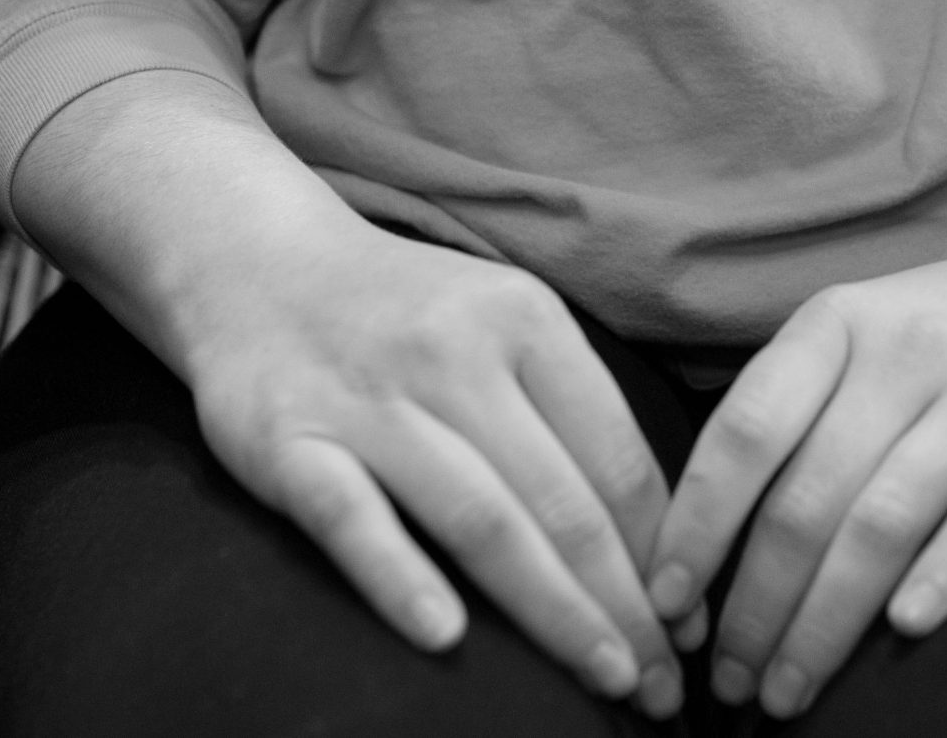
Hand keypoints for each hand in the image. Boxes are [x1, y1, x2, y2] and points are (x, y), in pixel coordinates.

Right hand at [176, 210, 687, 718]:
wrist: (254, 262)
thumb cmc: (405, 316)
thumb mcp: (502, 324)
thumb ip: (571, 414)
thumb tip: (658, 540)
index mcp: (525, 320)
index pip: (617, 454)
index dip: (665, 550)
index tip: (692, 623)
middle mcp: (454, 354)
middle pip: (562, 500)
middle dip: (627, 603)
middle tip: (666, 683)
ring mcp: (369, 401)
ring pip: (478, 518)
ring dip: (553, 608)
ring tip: (608, 675)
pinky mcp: (288, 442)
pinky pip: (351, 519)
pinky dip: (399, 578)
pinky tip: (445, 636)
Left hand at [644, 239, 946, 719]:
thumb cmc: (945, 333)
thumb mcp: (855, 336)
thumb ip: (789, 415)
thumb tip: (696, 542)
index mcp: (835, 325)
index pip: (746, 432)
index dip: (698, 524)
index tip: (667, 601)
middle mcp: (903, 352)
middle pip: (808, 497)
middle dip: (756, 604)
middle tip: (731, 683)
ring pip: (885, 518)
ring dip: (826, 618)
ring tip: (788, 688)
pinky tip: (906, 628)